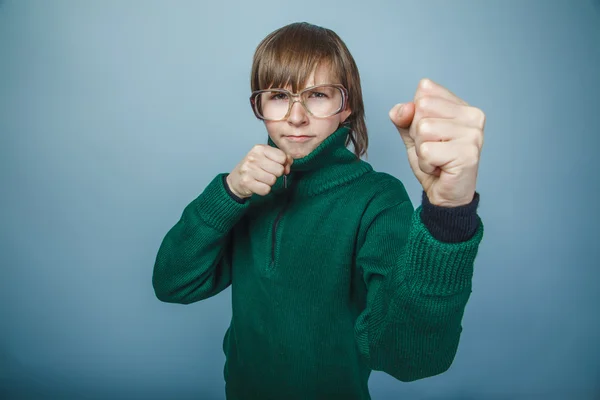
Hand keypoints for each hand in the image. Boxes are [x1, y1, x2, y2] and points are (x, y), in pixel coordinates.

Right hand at [226, 145, 293, 197]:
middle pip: (279, 170)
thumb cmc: (254, 167)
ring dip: (270, 182)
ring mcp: (248, 170)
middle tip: (267, 173)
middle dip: (276, 174)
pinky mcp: (246, 182)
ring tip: (261, 179)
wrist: (235, 180)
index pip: (282, 157)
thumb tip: (289, 163)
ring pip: (273, 180)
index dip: (283, 164)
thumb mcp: (266, 157)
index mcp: (259, 148)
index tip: (277, 165)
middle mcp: (253, 157)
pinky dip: (264, 190)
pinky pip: (266, 189)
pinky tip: (258, 185)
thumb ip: (282, 158)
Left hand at [389, 78, 484, 206]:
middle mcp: (473, 116)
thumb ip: (404, 116)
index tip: (430, 133)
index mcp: (462, 105)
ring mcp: (473, 134)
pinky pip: (426, 151)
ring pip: (423, 129)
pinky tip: (439, 168)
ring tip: (436, 159)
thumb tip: (403, 109)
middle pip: (422, 107)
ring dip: (421, 150)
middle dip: (417, 133)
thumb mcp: (412, 134)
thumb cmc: (433, 162)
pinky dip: (425, 164)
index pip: (425, 89)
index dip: (415, 113)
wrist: (445, 195)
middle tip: (433, 149)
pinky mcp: (467, 154)